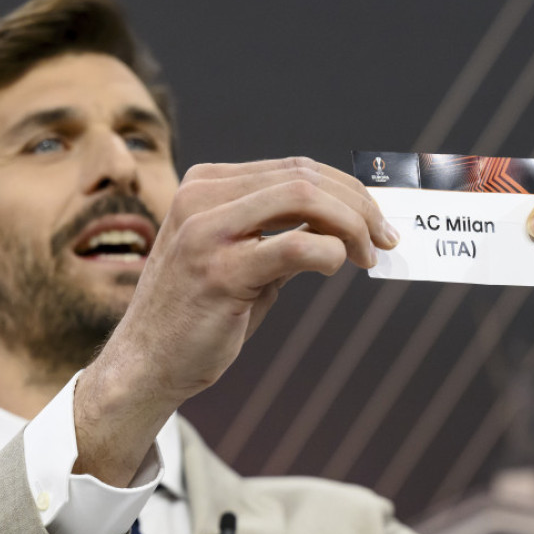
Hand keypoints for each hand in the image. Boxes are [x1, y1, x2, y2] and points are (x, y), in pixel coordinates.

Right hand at [75, 157, 397, 483]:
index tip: (376, 219)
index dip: (346, 190)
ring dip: (352, 224)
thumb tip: (345, 223)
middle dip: (358, 205)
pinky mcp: (219, 270)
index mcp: (206, 185)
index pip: (294, 168)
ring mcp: (206, 231)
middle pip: (304, 177)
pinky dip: (330, 254)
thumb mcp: (243, 260)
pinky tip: (334, 268)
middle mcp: (201, 197)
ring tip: (369, 255)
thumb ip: (282, 234)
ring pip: (304, 198)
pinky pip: (297, 246)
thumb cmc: (201, 315)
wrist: (148, 365)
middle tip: (385, 238)